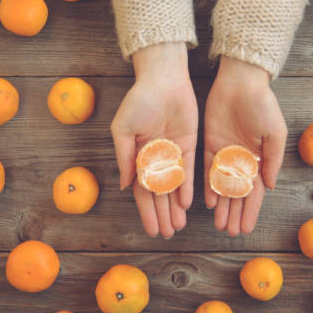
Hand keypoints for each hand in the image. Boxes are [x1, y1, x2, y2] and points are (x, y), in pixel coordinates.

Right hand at [111, 42, 197, 237]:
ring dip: (175, 206)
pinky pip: (189, 170)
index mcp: (137, 156)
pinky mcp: (189, 144)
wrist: (162, 78)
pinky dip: (188, 186)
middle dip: (162, 214)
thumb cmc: (139, 100)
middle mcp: (156, 158)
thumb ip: (124, 158)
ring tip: (178, 225)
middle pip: (160, 193)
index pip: (142, 191)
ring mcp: (173, 153)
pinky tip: (187, 203)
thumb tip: (125, 186)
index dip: (146, 211)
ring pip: (175, 186)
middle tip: (167, 234)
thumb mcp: (123, 129)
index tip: (150, 230)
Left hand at [204, 56, 287, 235]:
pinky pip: (207, 170)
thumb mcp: (275, 133)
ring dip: (221, 205)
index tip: (246, 229)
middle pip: (238, 193)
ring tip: (219, 224)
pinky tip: (208, 202)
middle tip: (229, 232)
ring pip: (222, 186)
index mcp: (260, 159)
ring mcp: (225, 154)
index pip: (255, 192)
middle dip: (235, 213)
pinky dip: (207, 186)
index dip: (251, 211)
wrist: (241, 82)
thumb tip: (270, 187)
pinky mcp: (210, 145)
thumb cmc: (263, 105)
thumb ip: (273, 160)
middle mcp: (242, 160)